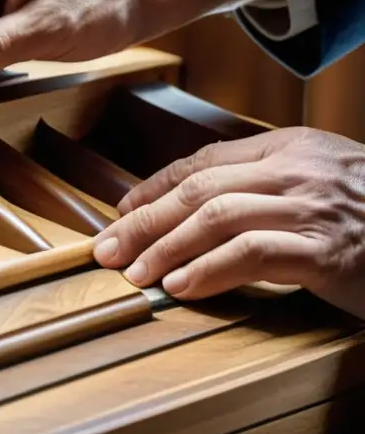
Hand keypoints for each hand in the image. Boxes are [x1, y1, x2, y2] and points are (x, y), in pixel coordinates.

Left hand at [92, 127, 364, 317]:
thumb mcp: (318, 184)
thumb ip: (264, 184)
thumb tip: (194, 207)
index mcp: (289, 146)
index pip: (201, 160)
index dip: (152, 187)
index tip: (120, 213)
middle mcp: (297, 168)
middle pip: (197, 188)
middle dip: (142, 220)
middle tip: (105, 250)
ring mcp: (314, 206)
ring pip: (216, 217)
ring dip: (165, 247)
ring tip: (134, 274)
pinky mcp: (329, 249)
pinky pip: (253, 254)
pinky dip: (210, 271)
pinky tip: (182, 287)